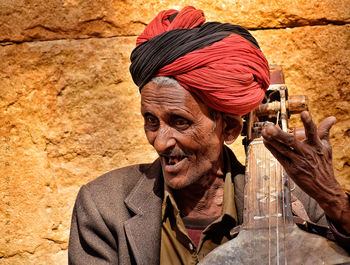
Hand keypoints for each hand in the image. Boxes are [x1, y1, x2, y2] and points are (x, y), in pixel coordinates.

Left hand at [261, 111, 349, 233]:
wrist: (324, 187)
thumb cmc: (324, 164)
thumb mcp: (326, 147)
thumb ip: (324, 131)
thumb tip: (332, 117)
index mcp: (317, 146)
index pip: (313, 132)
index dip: (308, 122)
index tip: (304, 112)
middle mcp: (307, 153)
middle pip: (291, 141)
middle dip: (279, 134)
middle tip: (270, 126)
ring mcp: (298, 162)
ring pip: (283, 149)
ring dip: (272, 140)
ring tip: (264, 131)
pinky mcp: (291, 169)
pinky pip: (280, 157)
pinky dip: (272, 149)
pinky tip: (265, 141)